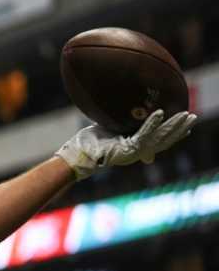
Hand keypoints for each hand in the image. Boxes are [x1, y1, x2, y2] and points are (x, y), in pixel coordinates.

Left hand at [55, 109, 196, 180]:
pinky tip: (160, 113)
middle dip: (179, 129)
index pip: (158, 141)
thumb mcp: (108, 133)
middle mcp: (136, 152)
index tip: (186, 129)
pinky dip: (151, 124)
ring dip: (173, 126)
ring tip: (186, 115)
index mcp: (133, 148)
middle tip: (193, 118)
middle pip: (164, 140)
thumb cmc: (88, 144)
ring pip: (159, 138)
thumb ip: (120, 129)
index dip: (173, 135)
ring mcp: (132, 152)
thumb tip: (124, 119)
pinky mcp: (127, 149)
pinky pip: (143, 135)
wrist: (76, 157)